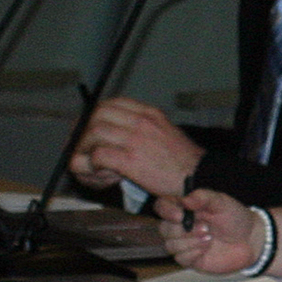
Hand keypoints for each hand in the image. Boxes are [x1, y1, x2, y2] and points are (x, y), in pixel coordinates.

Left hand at [69, 97, 204, 195]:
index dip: (94, 114)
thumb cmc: (183, 161)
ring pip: (93, 133)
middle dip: (84, 130)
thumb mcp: (165, 132)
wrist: (199, 177)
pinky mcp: (131, 161)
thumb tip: (120, 132)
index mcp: (149, 114)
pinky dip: (92, 164)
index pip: (111, 103)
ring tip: (90, 162)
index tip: (88, 126)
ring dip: (85, 148)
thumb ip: (143, 128)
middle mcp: (141, 122)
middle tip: (82, 145)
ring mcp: (135, 140)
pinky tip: (98, 172)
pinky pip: (99, 155)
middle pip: (97, 115)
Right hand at [156, 187, 261, 273]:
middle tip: (205, 228)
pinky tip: (207, 248)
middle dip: (183, 230)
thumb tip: (185, 199)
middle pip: (163, 229)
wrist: (250, 240)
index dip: (166, 211)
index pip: (162, 207)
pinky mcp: (191, 259)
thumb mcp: (221, 202)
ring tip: (210, 237)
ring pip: (170, 245)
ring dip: (191, 241)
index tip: (180, 215)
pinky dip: (194, 253)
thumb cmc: (235, 218)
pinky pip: (181, 258)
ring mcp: (185, 243)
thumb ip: (203, 197)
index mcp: (185, 209)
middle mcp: (181, 226)